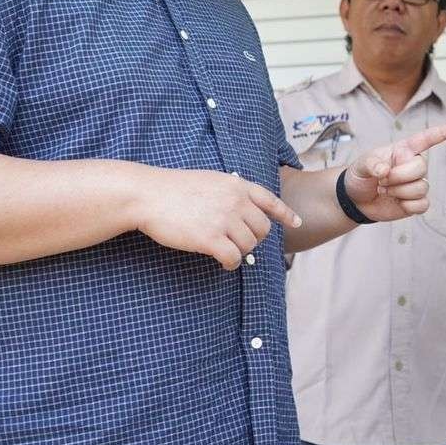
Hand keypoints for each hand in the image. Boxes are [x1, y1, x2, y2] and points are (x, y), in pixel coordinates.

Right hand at [135, 167, 301, 269]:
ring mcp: (224, 220)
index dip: (285, 214)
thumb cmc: (174, 188)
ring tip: (225, 250)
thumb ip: (230, 192)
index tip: (296, 224)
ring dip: (239, 252)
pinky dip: (231, 264)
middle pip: (262, 230)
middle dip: (252, 239)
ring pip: (249, 246)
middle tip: (236, 242)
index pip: (270, 200)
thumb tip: (244, 211)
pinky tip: (223, 262)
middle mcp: (235, 201)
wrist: (148, 195)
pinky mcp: (211, 239)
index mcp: (237, 186)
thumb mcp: (210, 180)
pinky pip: (233, 258)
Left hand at [343, 122, 445, 221]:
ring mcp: (416, 183)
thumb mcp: (359, 165)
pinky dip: (407, 206)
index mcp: (403, 150)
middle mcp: (412, 165)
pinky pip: (422, 205)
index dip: (444, 132)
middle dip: (399, 176)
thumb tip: (384, 170)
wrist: (356, 199)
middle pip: (421, 168)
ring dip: (399, 192)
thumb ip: (371, 163)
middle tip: (382, 180)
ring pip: (421, 188)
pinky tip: (396, 202)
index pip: (426, 139)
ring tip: (385, 190)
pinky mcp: (416, 202)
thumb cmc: (360, 175)